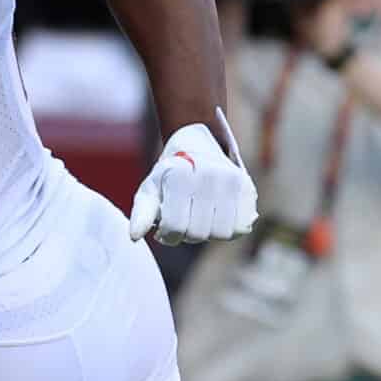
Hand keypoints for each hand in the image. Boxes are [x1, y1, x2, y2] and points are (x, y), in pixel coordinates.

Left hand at [129, 116, 257, 246]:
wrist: (198, 144)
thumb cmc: (170, 175)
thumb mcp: (150, 190)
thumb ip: (141, 214)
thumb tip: (133, 236)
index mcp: (180, 174)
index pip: (174, 227)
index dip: (167, 236)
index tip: (164, 229)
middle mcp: (209, 175)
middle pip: (198, 233)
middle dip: (187, 234)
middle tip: (183, 221)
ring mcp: (231, 181)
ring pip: (222, 233)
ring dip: (209, 233)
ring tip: (200, 218)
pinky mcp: (247, 188)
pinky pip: (241, 228)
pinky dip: (229, 229)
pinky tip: (218, 216)